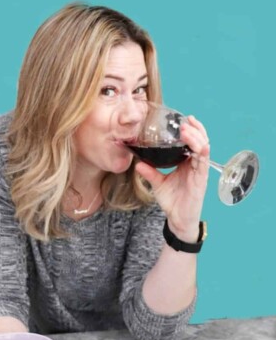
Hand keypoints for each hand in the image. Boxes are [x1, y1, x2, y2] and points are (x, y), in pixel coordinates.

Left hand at [135, 115, 209, 240]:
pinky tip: (199, 145)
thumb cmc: (172, 201)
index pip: (192, 142)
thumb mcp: (158, 184)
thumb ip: (150, 172)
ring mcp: (199, 171)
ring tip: (187, 129)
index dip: (191, 130)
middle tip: (186, 120)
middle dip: (196, 129)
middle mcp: (195, 165)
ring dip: (197, 137)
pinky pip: (203, 163)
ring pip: (203, 149)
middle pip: (201, 141)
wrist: (178, 219)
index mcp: (187, 163)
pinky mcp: (201, 180)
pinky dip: (202, 152)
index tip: (183, 120)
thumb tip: (137, 163)